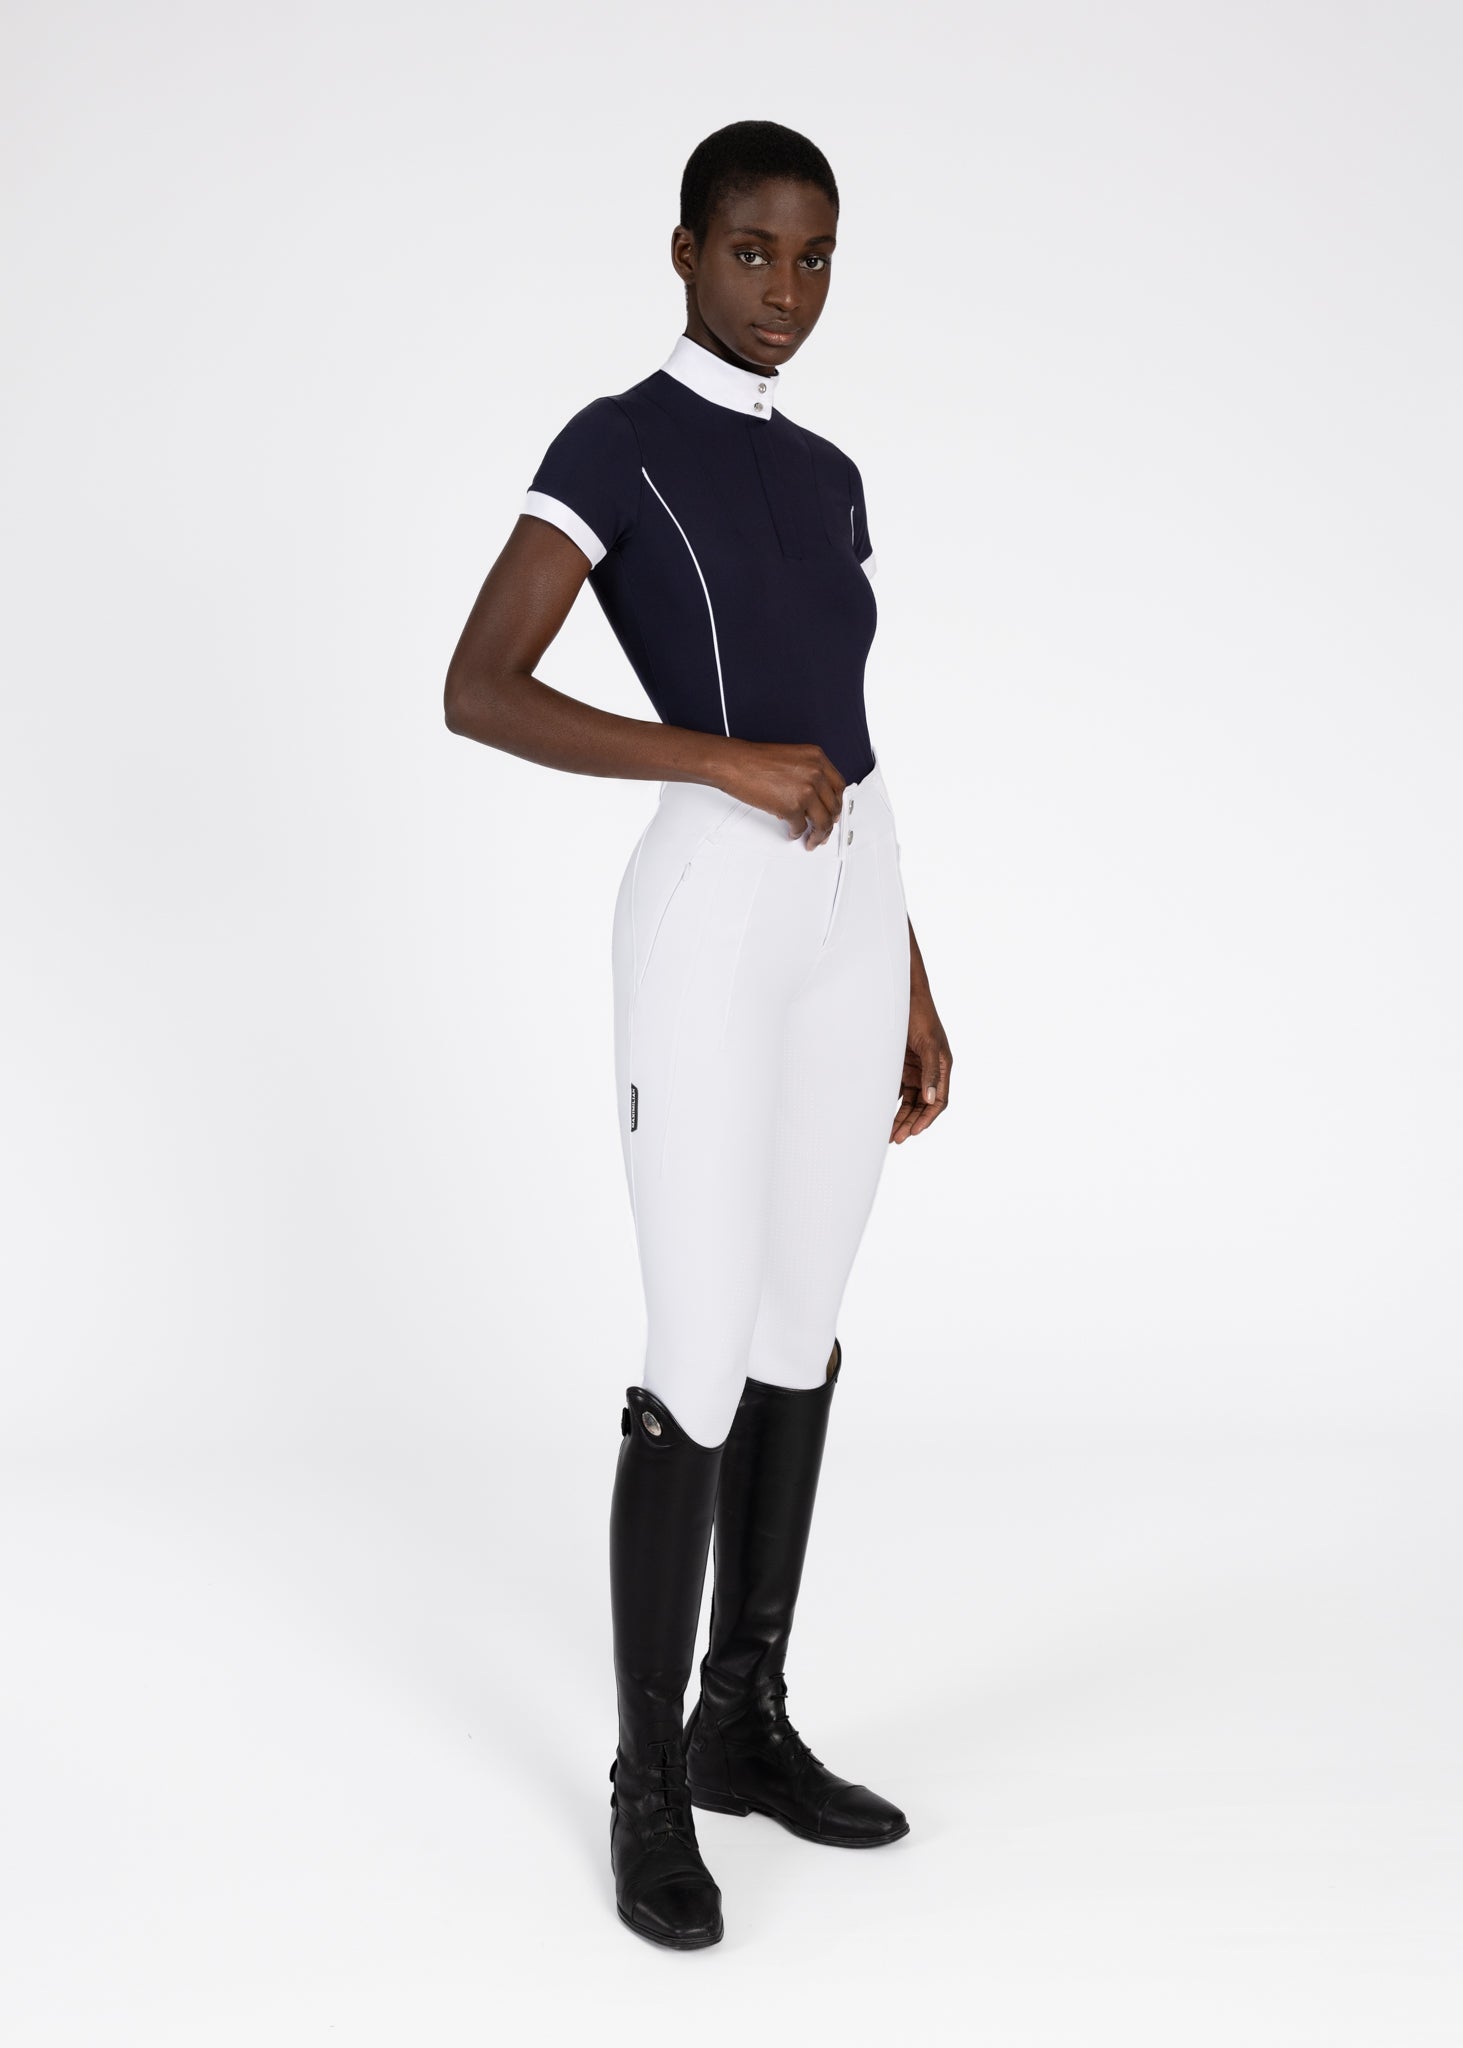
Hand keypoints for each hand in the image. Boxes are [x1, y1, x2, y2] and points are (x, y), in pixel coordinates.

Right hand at [718, 740, 844, 848]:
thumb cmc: (755, 761)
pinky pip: (801, 828)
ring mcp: (806, 791)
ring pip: (823, 821)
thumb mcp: (791, 759)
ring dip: (819, 835)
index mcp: (816, 758)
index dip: (837, 802)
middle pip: (833, 806)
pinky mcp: (792, 807)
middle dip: (830, 822)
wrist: (735, 763)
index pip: (838, 785)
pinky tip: (793, 832)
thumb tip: (813, 798)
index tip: (834, 811)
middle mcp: (815, 773)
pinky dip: (797, 833)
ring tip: (813, 840)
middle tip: (825, 830)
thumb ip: (807, 774)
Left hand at [892, 985, 950, 1141]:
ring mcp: (915, 1068)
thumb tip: (931, 1099)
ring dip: (900, 1117)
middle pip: (922, 1105)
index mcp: (942, 1066)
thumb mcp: (928, 1043)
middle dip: (910, 1122)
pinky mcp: (900, 1064)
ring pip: (909, 1100)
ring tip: (888, 1133)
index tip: (913, 1131)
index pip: (939, 1100)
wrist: (903, 994)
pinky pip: (896, 1089)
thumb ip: (931, 1072)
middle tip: (896, 1139)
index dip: (927, 1118)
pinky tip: (880, 1114)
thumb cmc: (920, 1015)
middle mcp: (930, 1070)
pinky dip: (890, 1102)